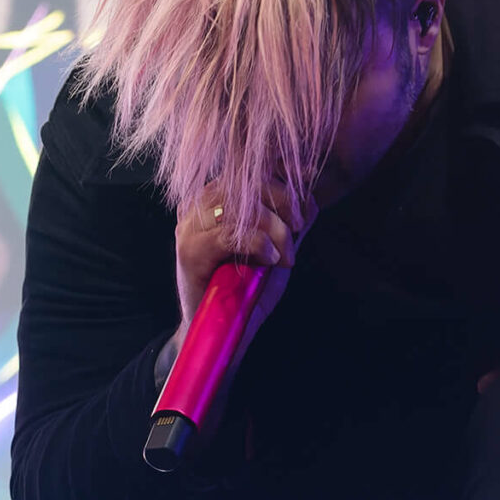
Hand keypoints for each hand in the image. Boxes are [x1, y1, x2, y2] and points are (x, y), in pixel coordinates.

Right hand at [173, 183, 306, 324]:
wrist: (223, 330)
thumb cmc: (247, 289)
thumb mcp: (277, 248)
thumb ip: (290, 222)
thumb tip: (310, 194)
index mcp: (215, 198)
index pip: (249, 170)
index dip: (282, 177)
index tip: (306, 195)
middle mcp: (198, 205)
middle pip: (245, 181)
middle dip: (282, 201)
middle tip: (298, 228)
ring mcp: (190, 226)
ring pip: (239, 204)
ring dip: (274, 227)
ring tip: (285, 255)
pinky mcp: (189, 250)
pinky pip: (230, 233)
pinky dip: (258, 244)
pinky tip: (270, 259)